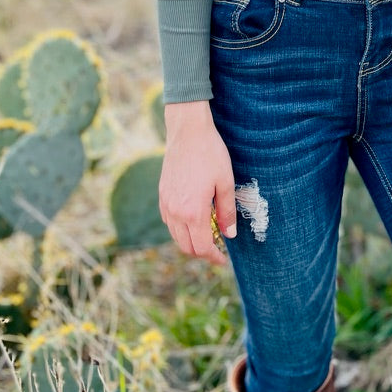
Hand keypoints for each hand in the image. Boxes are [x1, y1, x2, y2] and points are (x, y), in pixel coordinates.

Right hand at [159, 100, 236, 266]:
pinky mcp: (162, 195)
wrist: (188, 132)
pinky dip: (181, 228)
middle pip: (187, 246)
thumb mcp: (226, 183)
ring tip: (209, 233)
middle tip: (218, 247)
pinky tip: (194, 219)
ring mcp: (166, 204)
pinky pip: (169, 222)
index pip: (202, 247)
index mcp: (193, 212)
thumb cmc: (210, 154)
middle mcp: (175, 212)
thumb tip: (229, 234)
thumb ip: (227, 211)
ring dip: (191, 241)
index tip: (224, 259)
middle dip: (203, 252)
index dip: (214, 257)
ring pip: (176, 236)